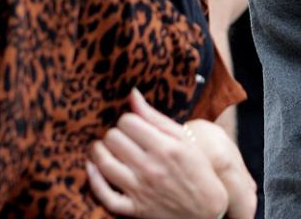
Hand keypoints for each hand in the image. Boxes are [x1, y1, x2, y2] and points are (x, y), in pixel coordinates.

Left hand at [86, 89, 230, 218]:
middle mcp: (151, 168)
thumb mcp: (183, 139)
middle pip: (112, 139)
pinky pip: (104, 195)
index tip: (131, 126)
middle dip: (114, 134)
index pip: (127, 121)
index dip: (127, 121)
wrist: (206, 209)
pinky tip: (94, 168)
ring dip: (99, 152)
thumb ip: (154, 117)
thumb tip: (132, 93)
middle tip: (120, 138)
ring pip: (103, 162)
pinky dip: (94, 179)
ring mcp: (140, 190)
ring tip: (104, 149)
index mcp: (165, 147)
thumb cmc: (197, 169)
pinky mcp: (134, 209)